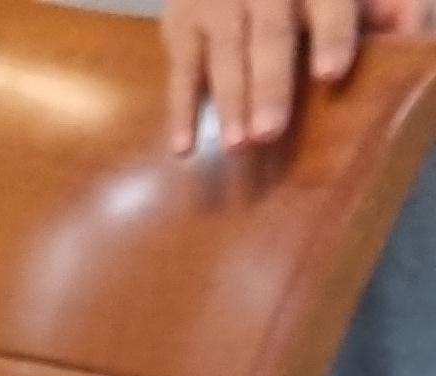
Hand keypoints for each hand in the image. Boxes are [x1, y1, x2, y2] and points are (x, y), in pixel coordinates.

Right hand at [161, 0, 434, 153]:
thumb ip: (381, 4)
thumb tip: (409, 32)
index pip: (326, 0)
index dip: (330, 33)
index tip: (331, 74)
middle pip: (268, 31)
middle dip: (268, 82)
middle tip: (269, 132)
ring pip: (223, 49)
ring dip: (230, 100)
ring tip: (237, 145)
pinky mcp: (181, 21)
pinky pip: (180, 68)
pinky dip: (180, 109)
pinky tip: (184, 148)